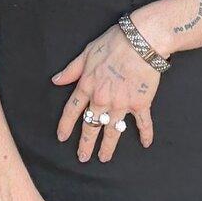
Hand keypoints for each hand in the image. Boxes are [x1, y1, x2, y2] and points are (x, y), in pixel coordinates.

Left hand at [51, 22, 160, 161]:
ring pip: (112, 132)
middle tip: (82, 157)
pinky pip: (142, 123)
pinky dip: (145, 134)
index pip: (72, 111)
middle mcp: (102, 100)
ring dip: (107, 147)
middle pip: (90, 126)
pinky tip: (145, 144)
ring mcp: (121, 105)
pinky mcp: (140, 104)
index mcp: (87, 86)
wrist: (141, 42)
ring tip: (103, 158)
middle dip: (85, 144)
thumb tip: (56, 80)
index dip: (65, 125)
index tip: (61, 137)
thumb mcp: (86, 53)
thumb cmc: (113, 43)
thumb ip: (71, 70)